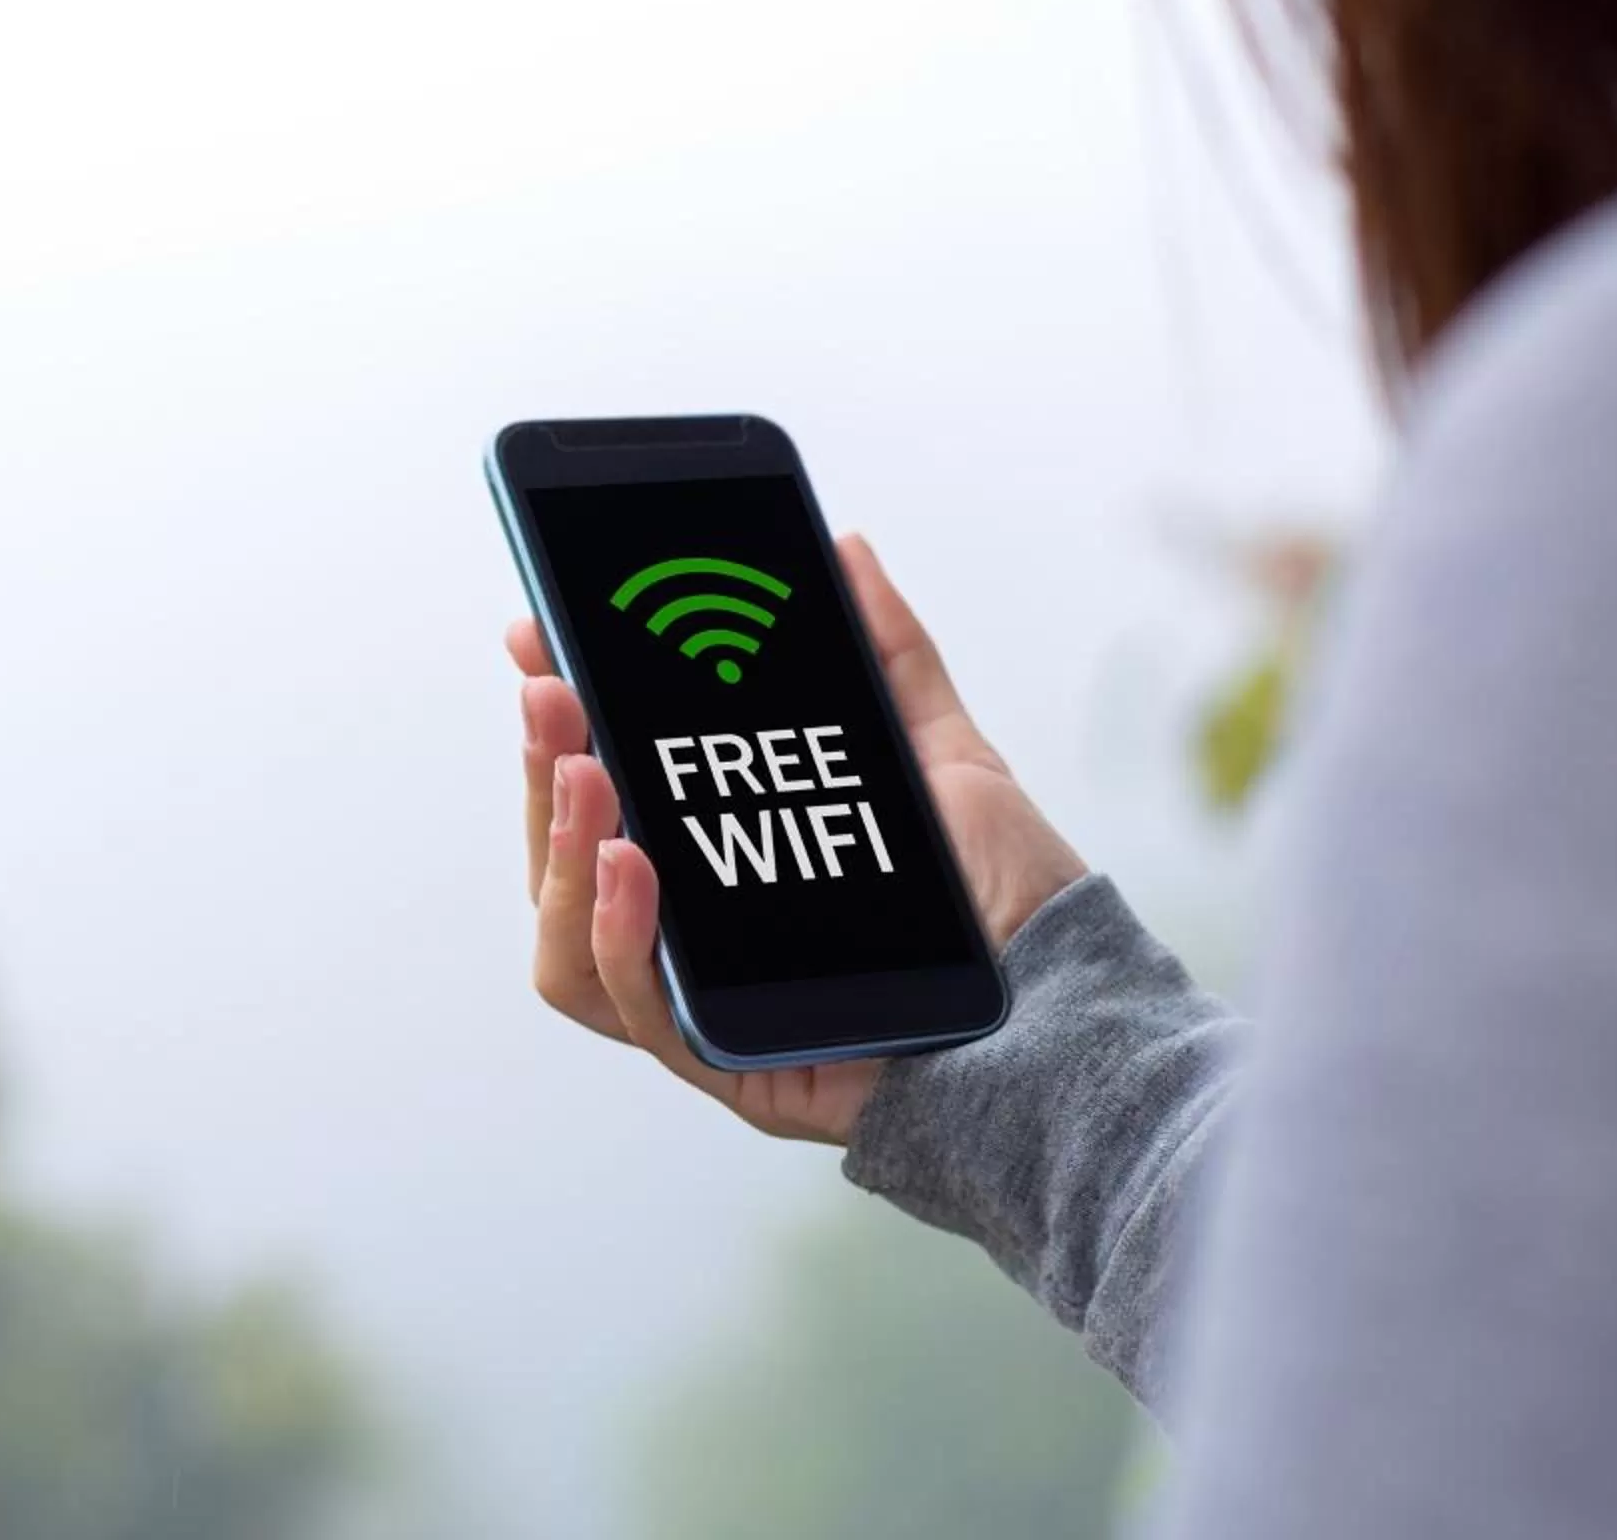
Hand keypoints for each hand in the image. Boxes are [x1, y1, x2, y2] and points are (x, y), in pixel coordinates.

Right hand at [510, 533, 1085, 1145]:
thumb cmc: (1009, 902)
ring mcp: (709, 1010)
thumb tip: (846, 548)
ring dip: (558, 852)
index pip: (601, 800)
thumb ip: (891, 655)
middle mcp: (700, 943)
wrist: (1078, 1009)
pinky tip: (632, 863)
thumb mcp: (945, 757)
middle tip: (552, 693)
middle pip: (563, 867)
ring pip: (565, 951)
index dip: (554, 725)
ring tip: (584, 774)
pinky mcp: (736, 1067)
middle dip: (540, 772)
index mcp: (725, 868)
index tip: (537, 636)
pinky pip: (640, 1013)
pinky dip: (615, 933)